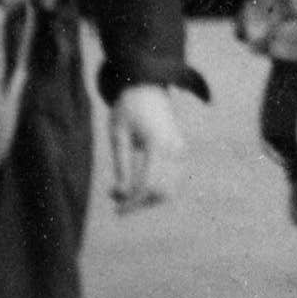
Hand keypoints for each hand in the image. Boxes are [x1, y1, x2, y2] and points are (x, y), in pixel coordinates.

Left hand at [105, 84, 184, 214]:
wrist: (148, 86)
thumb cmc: (127, 109)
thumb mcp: (118, 135)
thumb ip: (121, 164)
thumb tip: (122, 193)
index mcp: (157, 143)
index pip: (148, 184)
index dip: (133, 202)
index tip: (117, 211)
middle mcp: (174, 148)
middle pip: (162, 192)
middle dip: (140, 203)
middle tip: (116, 200)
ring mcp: (180, 150)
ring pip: (170, 188)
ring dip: (147, 196)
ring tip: (123, 190)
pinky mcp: (180, 151)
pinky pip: (172, 178)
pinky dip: (156, 187)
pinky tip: (136, 183)